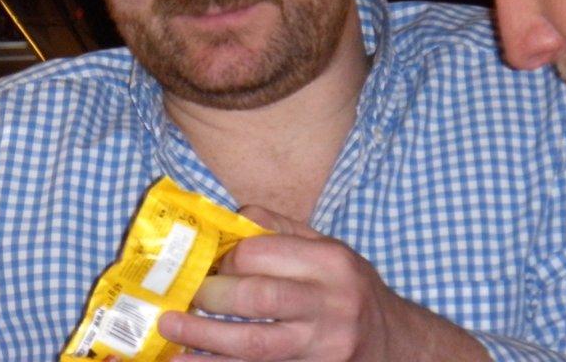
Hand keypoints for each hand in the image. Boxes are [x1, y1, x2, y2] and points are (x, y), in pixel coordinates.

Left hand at [157, 207, 488, 361]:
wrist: (396, 345)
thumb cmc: (350, 290)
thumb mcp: (330, 249)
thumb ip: (281, 231)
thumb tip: (228, 218)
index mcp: (331, 262)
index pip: (262, 254)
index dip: (224, 259)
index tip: (206, 265)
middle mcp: (332, 304)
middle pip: (258, 299)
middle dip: (210, 298)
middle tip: (178, 298)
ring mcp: (325, 347)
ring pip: (256, 346)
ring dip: (205, 340)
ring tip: (170, 331)